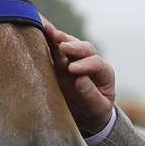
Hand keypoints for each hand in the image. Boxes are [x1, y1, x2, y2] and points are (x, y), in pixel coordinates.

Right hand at [41, 20, 117, 136]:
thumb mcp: (98, 108)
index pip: (96, 63)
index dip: (85, 65)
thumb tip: (79, 79)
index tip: (72, 70)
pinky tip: (41, 30)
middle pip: (85, 48)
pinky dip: (48, 40)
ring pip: (70, 44)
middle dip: (74, 46)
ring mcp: (74, 60)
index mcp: (103, 72)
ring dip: (59, 38)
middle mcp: (89, 61)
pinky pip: (55, 48)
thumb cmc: (95, 112)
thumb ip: (91, 95)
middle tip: (63, 47)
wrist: (87, 115)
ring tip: (49, 31)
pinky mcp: (60, 63)